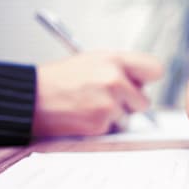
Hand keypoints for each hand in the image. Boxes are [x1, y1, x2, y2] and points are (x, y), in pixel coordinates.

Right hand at [33, 51, 162, 136]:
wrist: (33, 98)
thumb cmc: (61, 80)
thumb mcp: (93, 60)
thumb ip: (121, 68)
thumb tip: (142, 82)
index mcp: (114, 60)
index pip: (155, 68)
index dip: (148, 78)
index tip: (141, 84)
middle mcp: (115, 80)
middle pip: (145, 101)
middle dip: (130, 103)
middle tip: (108, 98)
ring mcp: (110, 103)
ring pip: (129, 117)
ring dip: (115, 116)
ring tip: (91, 106)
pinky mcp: (102, 122)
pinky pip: (114, 128)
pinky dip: (102, 125)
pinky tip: (85, 116)